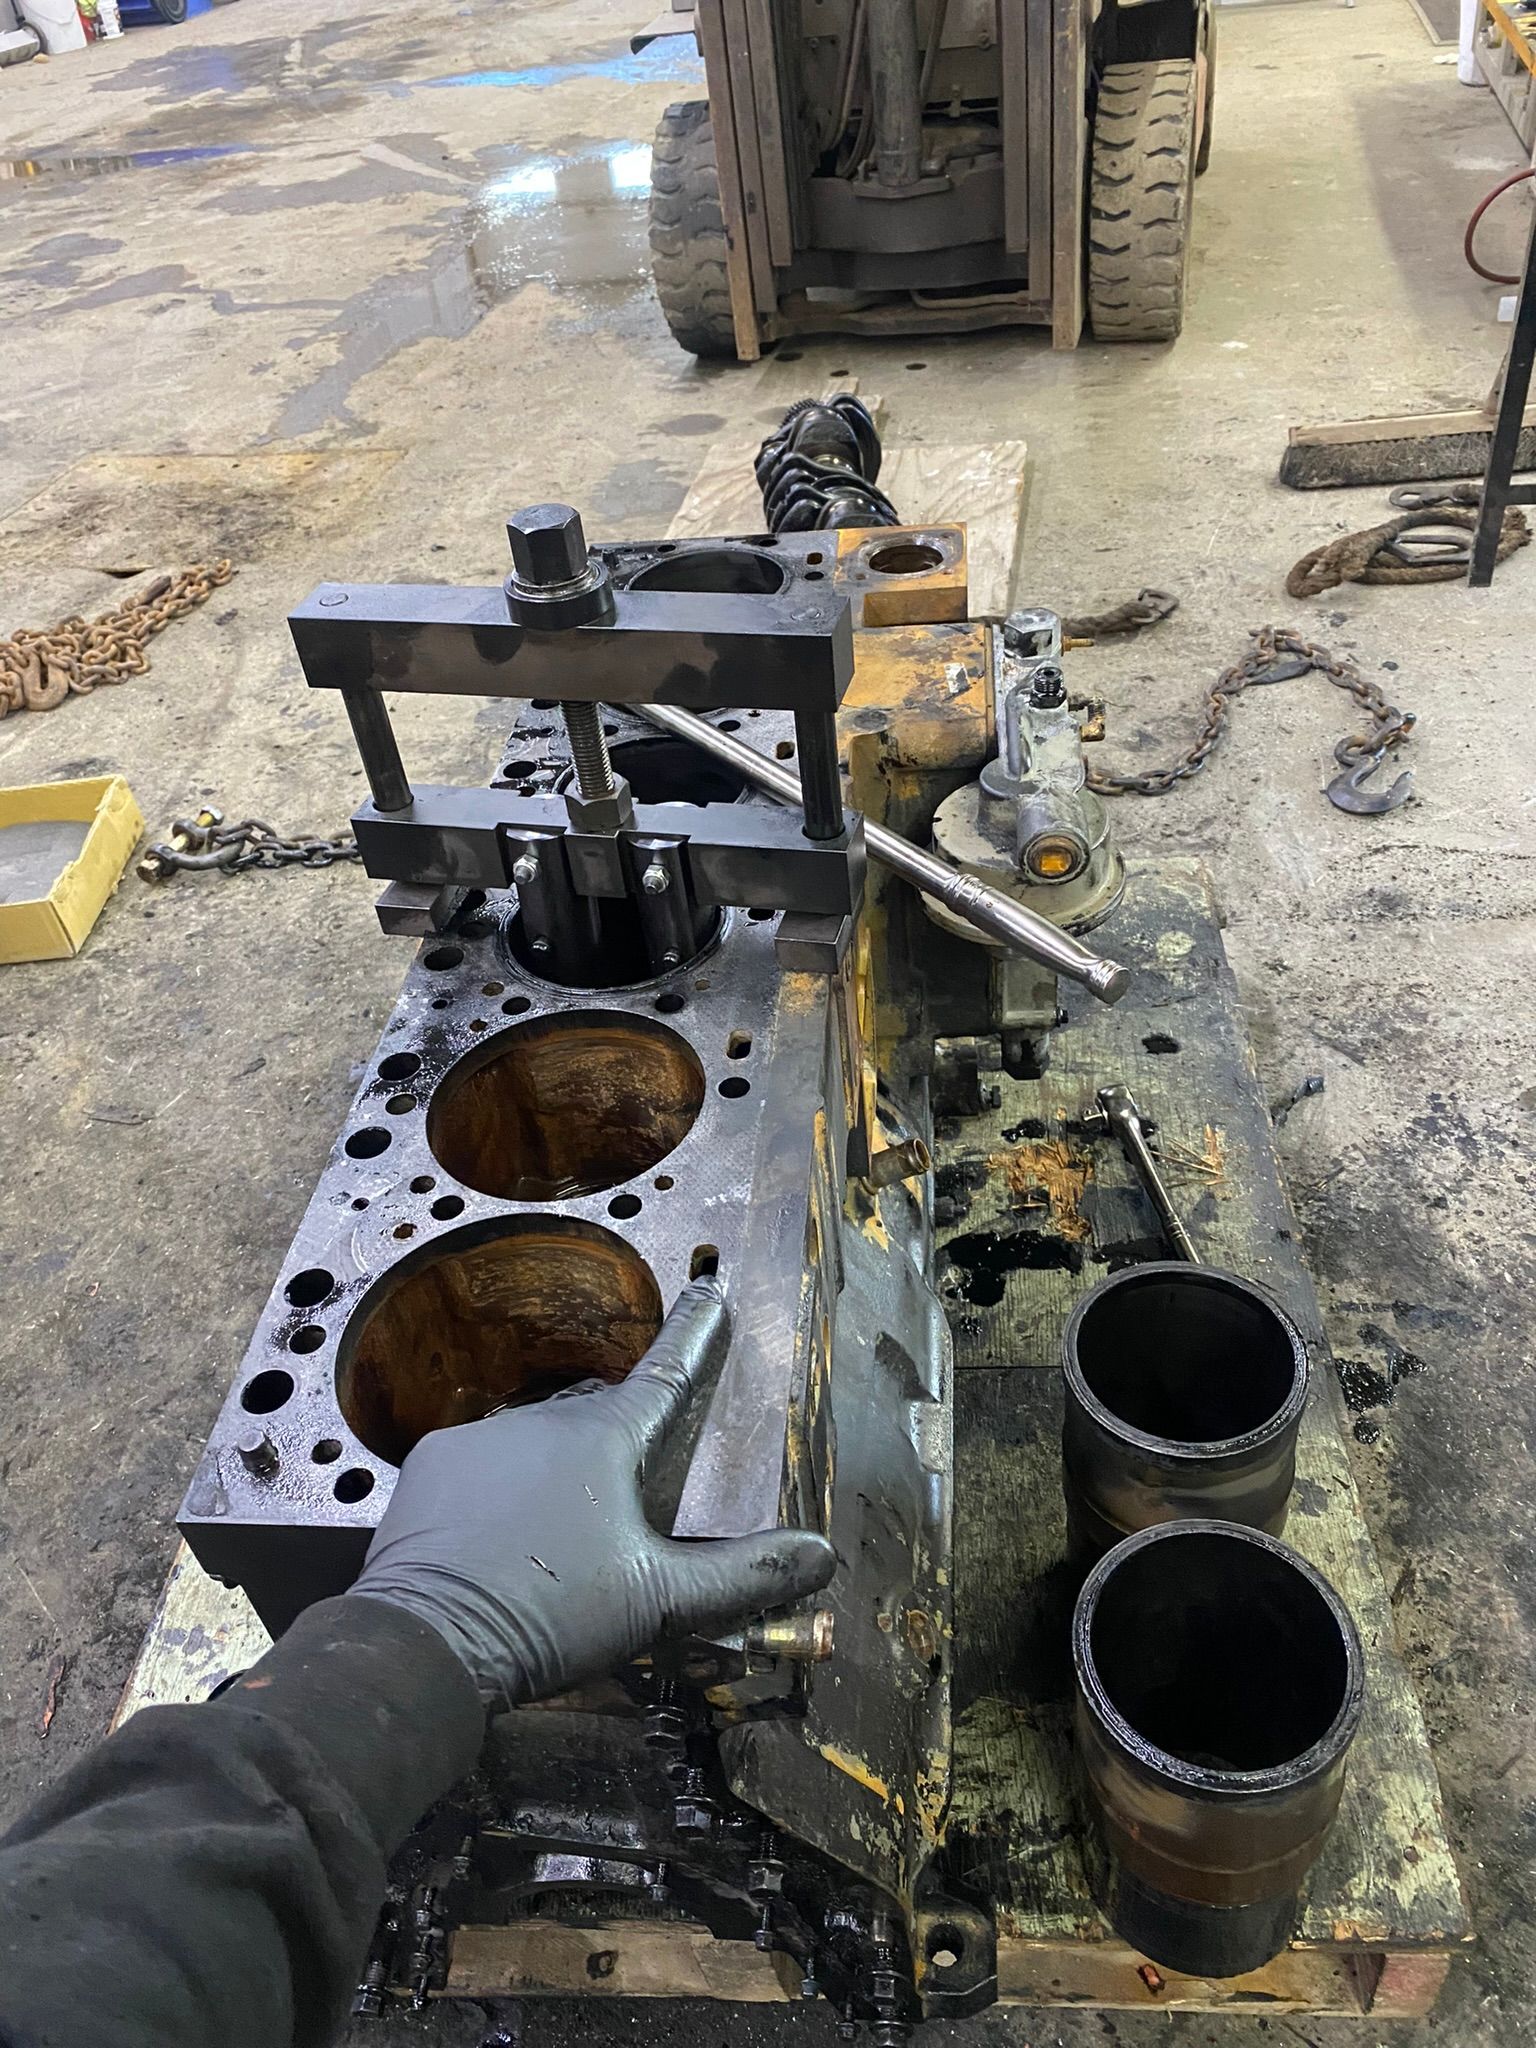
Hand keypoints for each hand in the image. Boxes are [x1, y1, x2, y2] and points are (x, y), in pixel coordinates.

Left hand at [349, 1278, 837, 1708]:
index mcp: (606, 1438)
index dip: (696, 1335)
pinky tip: (506, 1537)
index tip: (713, 1290)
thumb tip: (824, 1554)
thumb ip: (743, 1575)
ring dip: (559, 1466)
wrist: (425, 1643)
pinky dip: (505, 1487)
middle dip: (621, 1433)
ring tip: (563, 1531)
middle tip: (633, 1489)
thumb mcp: (660, 1600)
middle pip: (600, 1413)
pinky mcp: (430, 1467)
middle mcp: (543, 1420)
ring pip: (539, 1438)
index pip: (668, 1374)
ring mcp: (481, 1438)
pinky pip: (486, 1463)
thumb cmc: (553, 1613)